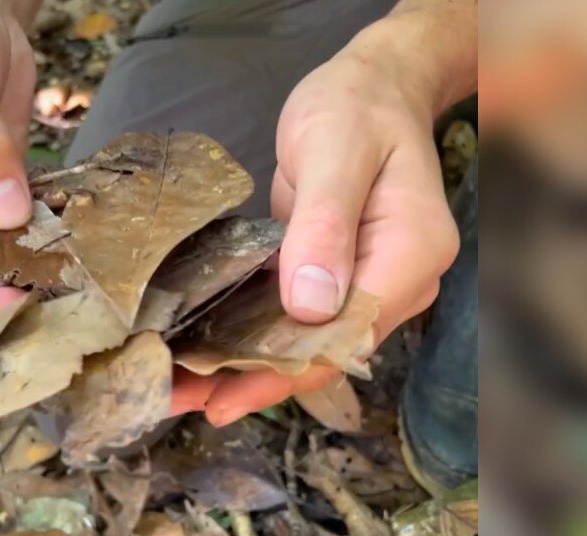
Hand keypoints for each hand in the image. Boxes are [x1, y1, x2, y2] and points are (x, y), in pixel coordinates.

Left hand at [171, 18, 469, 425]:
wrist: (373, 86)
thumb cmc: (356, 107)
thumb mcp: (334, 151)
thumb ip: (324, 225)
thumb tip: (308, 307)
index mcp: (411, 254)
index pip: (345, 336)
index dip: (282, 373)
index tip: (221, 397)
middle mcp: (399, 282)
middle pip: (325, 351)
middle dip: (253, 380)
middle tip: (174, 398)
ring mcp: (370, 283)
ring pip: (308, 342)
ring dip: (246, 366)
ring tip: (177, 387)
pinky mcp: (339, 277)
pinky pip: (297, 319)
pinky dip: (253, 335)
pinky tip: (205, 350)